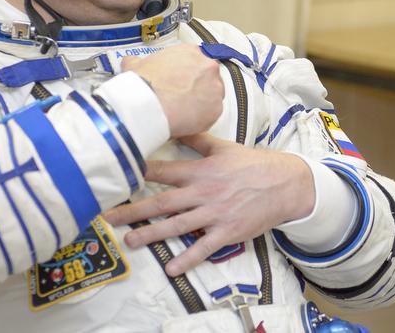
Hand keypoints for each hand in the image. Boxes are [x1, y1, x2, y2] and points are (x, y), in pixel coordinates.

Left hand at [102, 133, 314, 275]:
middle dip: (133, 211)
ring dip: (151, 235)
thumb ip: (198, 140)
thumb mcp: (225, 147)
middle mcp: (204, 193)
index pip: (164, 171)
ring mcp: (214, 214)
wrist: (285, 183)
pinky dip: (187, 259)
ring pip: (176, 226)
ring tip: (130, 242)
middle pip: (161, 203)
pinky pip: (203, 247)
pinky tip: (171, 268)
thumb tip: (177, 125)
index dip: (138, 173)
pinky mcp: (227, 231)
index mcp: (202, 171)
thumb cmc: (254, 165)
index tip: (116, 176)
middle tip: (108, 218)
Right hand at [122, 44, 223, 138]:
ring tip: (182, 112)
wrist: (148, 103)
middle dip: (197, 88)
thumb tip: (130, 63)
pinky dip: (200, 119)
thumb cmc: (142, 82)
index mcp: (191, 52)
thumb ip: (137, 62)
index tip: (179, 84)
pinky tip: (186, 121)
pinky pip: (211, 115)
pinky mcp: (217, 109)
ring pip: (212, 96)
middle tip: (182, 99)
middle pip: (208, 78)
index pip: (195, 62)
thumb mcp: (134, 64)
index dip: (187, 74)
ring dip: (201, 103)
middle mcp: (208, 66)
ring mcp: (216, 88)